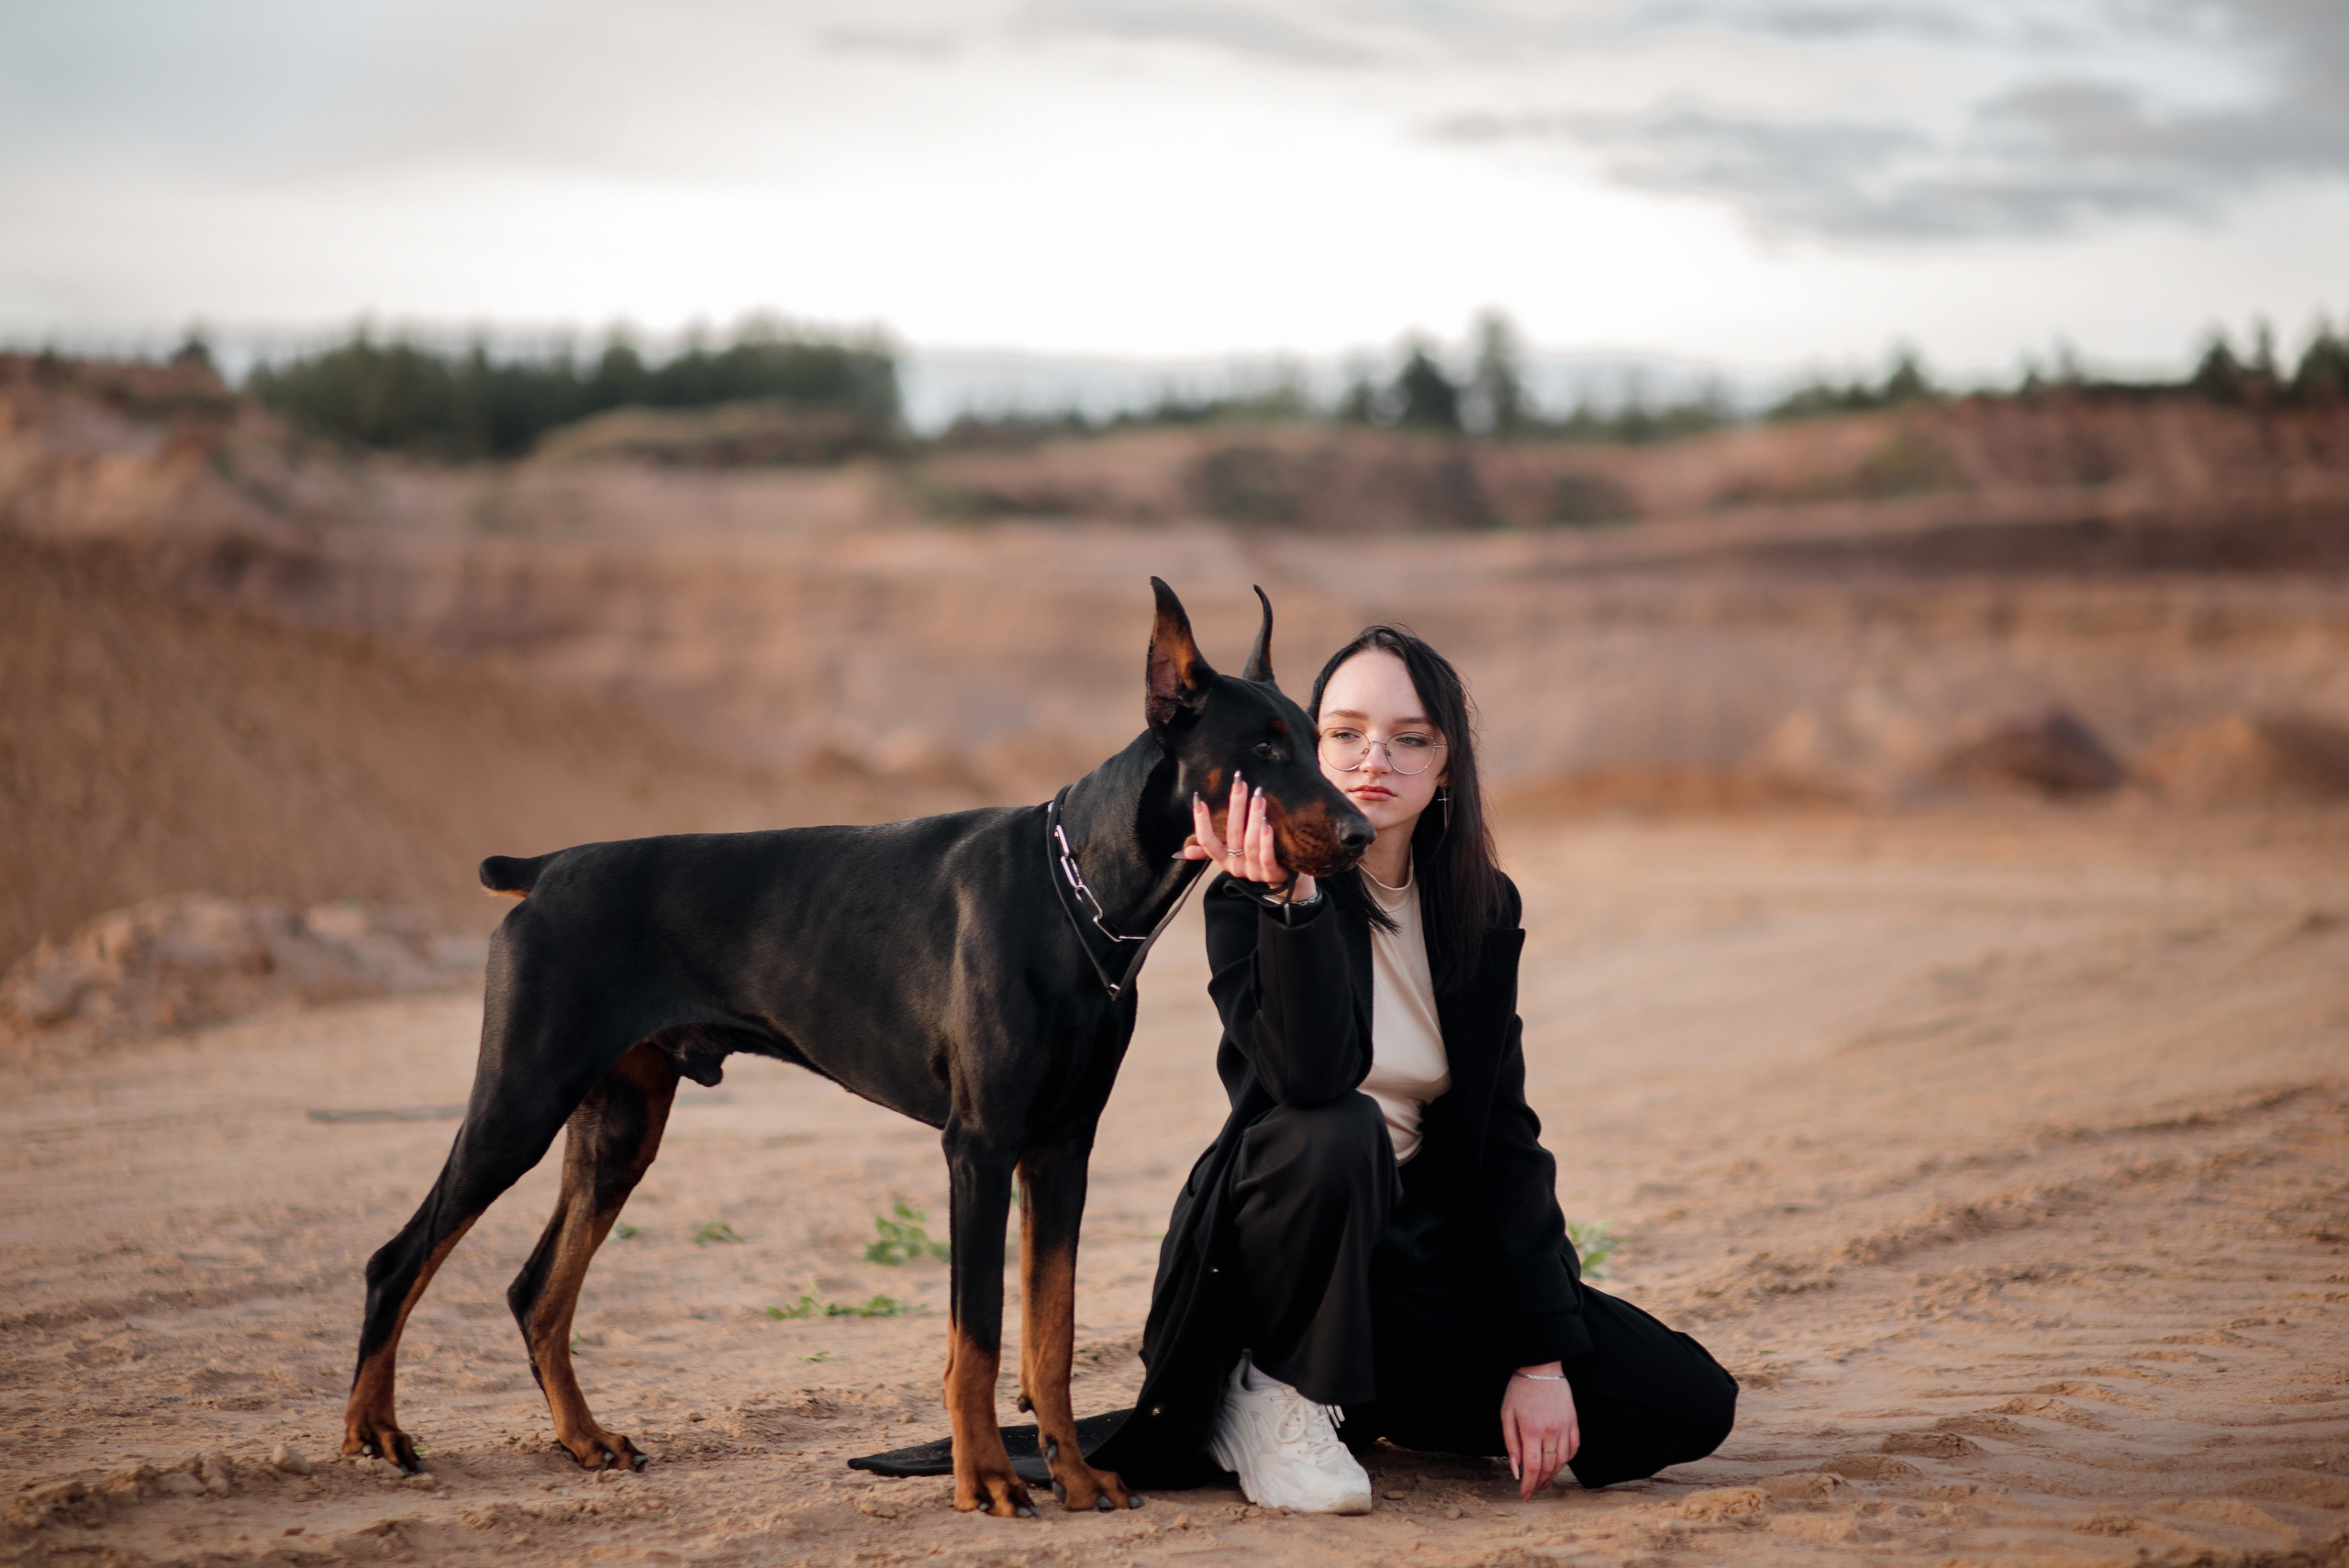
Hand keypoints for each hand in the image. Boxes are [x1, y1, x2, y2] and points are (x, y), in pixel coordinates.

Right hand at [1181, 776, 1316, 903]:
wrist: (1282, 883)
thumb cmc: (1254, 862)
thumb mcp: (1231, 857)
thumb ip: (1209, 851)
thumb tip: (1184, 851)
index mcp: (1223, 860)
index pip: (1206, 841)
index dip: (1201, 822)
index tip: (1199, 799)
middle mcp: (1235, 866)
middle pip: (1232, 835)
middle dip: (1236, 807)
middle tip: (1240, 784)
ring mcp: (1253, 871)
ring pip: (1250, 844)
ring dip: (1254, 819)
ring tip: (1258, 797)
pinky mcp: (1272, 874)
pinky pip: (1267, 858)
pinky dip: (1267, 842)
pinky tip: (1269, 824)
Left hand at [1500, 1364, 1578, 1499]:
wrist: (1541, 1366)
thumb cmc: (1519, 1390)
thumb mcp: (1506, 1415)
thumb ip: (1511, 1443)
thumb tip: (1516, 1470)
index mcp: (1531, 1430)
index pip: (1532, 1467)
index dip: (1529, 1485)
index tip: (1525, 1495)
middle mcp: (1551, 1431)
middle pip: (1549, 1467)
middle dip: (1540, 1483)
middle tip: (1533, 1490)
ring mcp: (1565, 1426)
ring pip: (1562, 1461)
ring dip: (1553, 1475)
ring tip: (1544, 1481)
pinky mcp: (1574, 1422)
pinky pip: (1574, 1448)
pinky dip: (1566, 1460)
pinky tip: (1558, 1464)